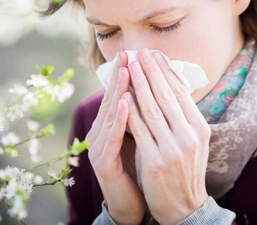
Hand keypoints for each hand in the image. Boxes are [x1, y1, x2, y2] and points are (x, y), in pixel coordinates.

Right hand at [86, 51, 144, 224]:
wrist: (132, 203)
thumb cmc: (140, 167)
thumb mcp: (144, 136)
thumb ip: (145, 115)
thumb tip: (158, 89)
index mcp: (111, 125)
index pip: (120, 94)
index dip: (126, 73)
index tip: (136, 53)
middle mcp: (101, 132)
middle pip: (112, 98)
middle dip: (120, 75)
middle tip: (127, 53)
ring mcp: (98, 146)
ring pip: (110, 114)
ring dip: (118, 90)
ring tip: (126, 70)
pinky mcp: (101, 161)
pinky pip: (112, 136)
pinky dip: (119, 118)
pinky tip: (125, 103)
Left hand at [126, 48, 210, 224]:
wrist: (184, 207)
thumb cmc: (185, 170)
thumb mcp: (193, 141)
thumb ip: (184, 117)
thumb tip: (171, 86)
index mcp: (200, 128)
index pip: (181, 93)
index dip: (166, 72)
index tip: (155, 55)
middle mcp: (189, 135)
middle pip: (167, 96)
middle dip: (151, 71)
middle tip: (140, 52)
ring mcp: (173, 148)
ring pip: (152, 109)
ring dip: (138, 85)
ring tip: (129, 67)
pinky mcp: (155, 161)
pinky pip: (139, 130)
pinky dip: (130, 111)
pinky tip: (122, 97)